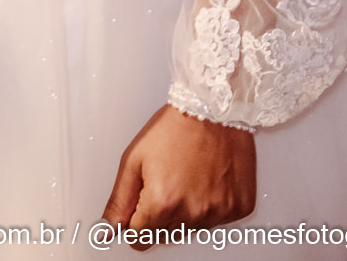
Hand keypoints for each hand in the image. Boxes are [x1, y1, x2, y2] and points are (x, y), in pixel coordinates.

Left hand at [102, 105, 255, 244]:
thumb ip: (119, 200)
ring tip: (190, 175)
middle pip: (165, 236)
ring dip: (187, 210)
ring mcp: (219, 213)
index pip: (139, 239)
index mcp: (162, 203)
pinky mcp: (239, 207)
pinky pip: (219, 221)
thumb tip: (107, 231)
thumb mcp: (134, 158)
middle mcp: (192, 213)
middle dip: (161, 215)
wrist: (214, 106)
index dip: (136, 220)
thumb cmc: (176, 126)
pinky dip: (213, 205)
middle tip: (168, 180)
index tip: (141, 204)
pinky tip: (208, 179)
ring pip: (192, 229)